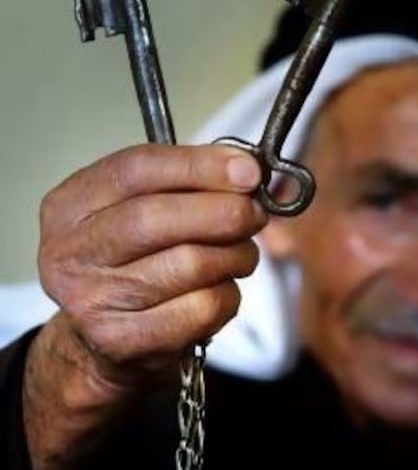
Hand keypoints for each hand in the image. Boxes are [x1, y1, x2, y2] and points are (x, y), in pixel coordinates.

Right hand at [24, 144, 267, 468]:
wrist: (103, 345)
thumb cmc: (136, 264)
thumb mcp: (140, 212)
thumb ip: (186, 185)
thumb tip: (248, 172)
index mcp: (70, 206)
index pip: (136, 168)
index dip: (200, 165)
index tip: (249, 171)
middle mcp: (71, 252)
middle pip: (156, 216)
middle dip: (224, 211)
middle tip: (255, 214)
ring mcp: (92, 301)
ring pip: (190, 263)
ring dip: (235, 255)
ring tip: (241, 255)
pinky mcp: (122, 341)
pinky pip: (202, 308)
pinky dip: (228, 295)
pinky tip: (221, 291)